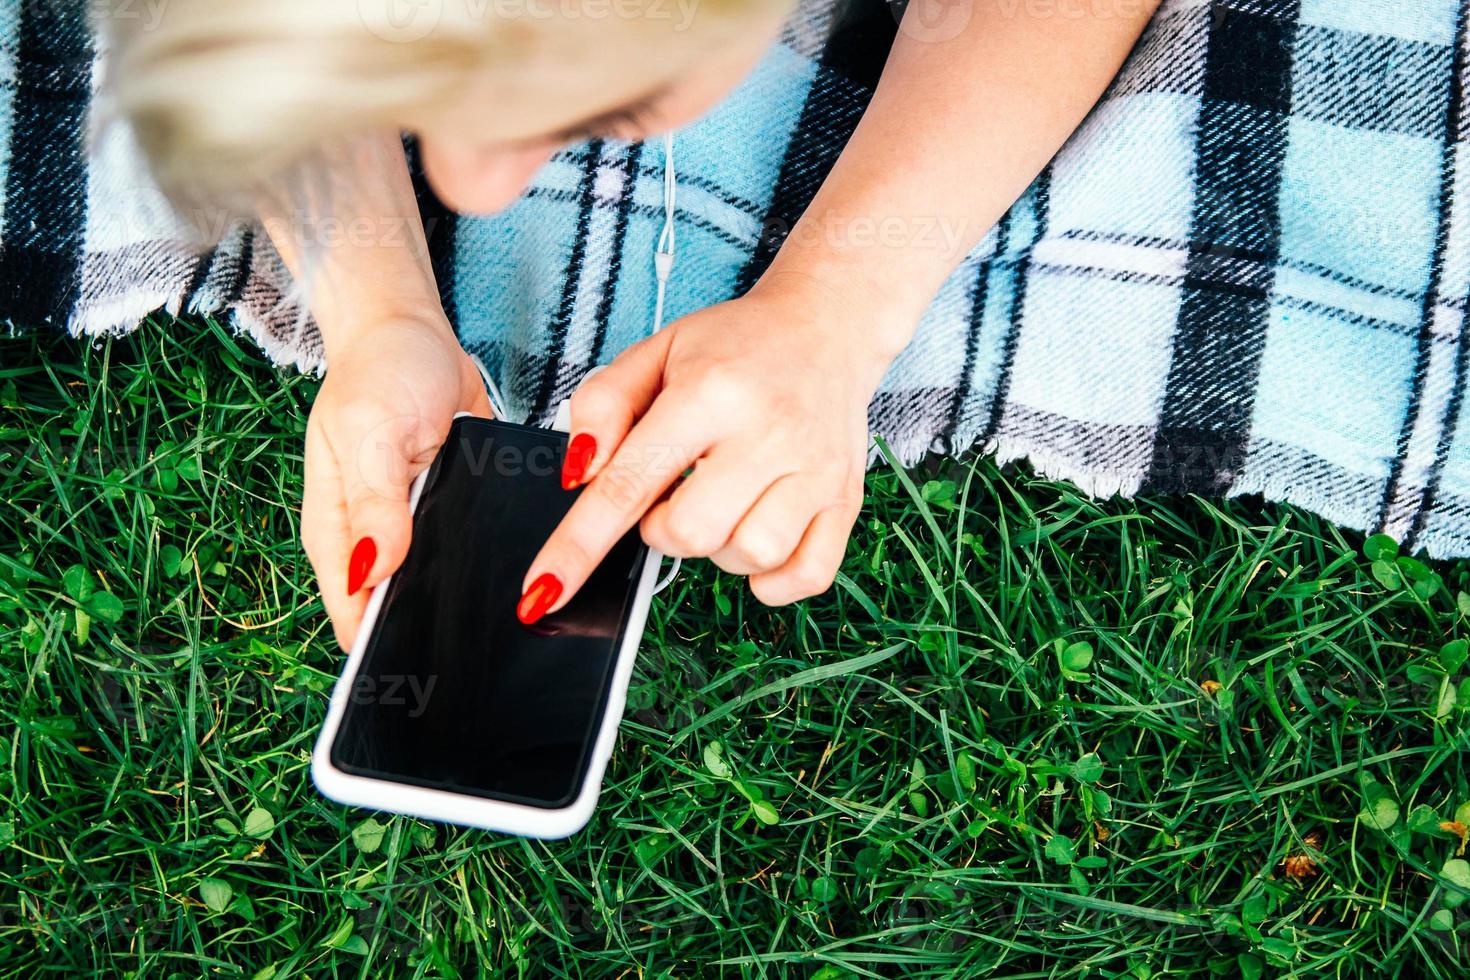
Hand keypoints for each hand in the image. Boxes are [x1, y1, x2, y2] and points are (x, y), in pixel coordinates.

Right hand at [301, 315, 490, 648]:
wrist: (412, 332)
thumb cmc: (378, 374)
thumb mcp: (371, 432)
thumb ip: (374, 503)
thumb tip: (373, 573)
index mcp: (339, 534)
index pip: (354, 617)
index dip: (384, 650)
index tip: (426, 674)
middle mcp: (375, 541)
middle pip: (400, 614)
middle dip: (434, 637)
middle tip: (485, 661)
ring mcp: (414, 530)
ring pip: (442, 588)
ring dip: (471, 600)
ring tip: (516, 622)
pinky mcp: (451, 513)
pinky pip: (472, 553)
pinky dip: (495, 561)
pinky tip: (529, 573)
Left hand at [518, 277, 894, 621]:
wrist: (824, 330)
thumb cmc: (731, 348)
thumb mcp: (655, 352)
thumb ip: (603, 406)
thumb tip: (579, 477)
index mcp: (711, 392)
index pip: (629, 483)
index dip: (579, 545)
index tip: (542, 591)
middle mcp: (769, 433)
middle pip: (689, 534)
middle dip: (662, 529)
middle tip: (675, 490)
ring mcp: (815, 472)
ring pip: (747, 557)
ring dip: (718, 549)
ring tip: (722, 503)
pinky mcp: (846, 501)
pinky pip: (803, 577)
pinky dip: (770, 578)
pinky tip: (756, 534)